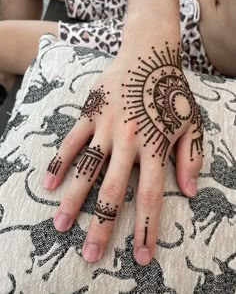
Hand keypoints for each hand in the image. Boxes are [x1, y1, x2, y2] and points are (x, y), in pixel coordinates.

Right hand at [42, 41, 202, 265]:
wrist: (149, 55)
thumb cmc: (171, 92)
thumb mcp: (192, 124)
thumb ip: (190, 158)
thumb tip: (188, 191)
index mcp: (154, 147)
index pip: (151, 197)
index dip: (147, 229)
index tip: (141, 255)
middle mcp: (129, 142)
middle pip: (113, 192)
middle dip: (102, 226)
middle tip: (89, 253)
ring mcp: (106, 127)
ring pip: (87, 170)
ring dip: (74, 200)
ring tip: (62, 225)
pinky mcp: (90, 113)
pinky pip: (72, 141)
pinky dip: (60, 163)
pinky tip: (49, 184)